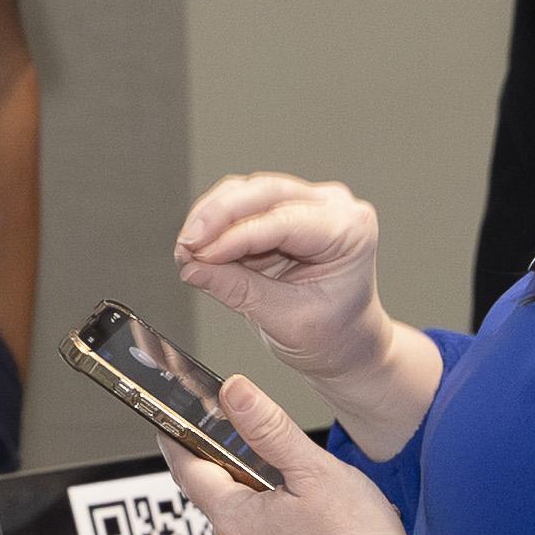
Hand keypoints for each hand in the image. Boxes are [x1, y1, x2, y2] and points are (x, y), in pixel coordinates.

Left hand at [159, 371, 410, 534]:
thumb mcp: (316, 471)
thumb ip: (269, 429)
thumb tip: (232, 393)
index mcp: (235, 523)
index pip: (189, 473)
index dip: (180, 446)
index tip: (172, 432)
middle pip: (223, 508)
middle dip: (243, 486)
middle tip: (281, 472)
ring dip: (267, 525)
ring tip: (313, 515)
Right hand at [172, 173, 400, 382]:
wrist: (347, 343)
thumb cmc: (336, 334)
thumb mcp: (286, 320)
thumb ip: (238, 290)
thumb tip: (195, 268)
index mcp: (348, 230)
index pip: (281, 221)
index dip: (233, 236)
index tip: (198, 255)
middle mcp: (332, 207)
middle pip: (263, 192)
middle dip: (216, 218)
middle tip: (186, 246)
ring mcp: (309, 205)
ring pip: (247, 192)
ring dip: (211, 219)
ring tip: (188, 251)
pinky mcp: (285, 211)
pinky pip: (243, 204)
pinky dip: (217, 224)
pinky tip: (200, 246)